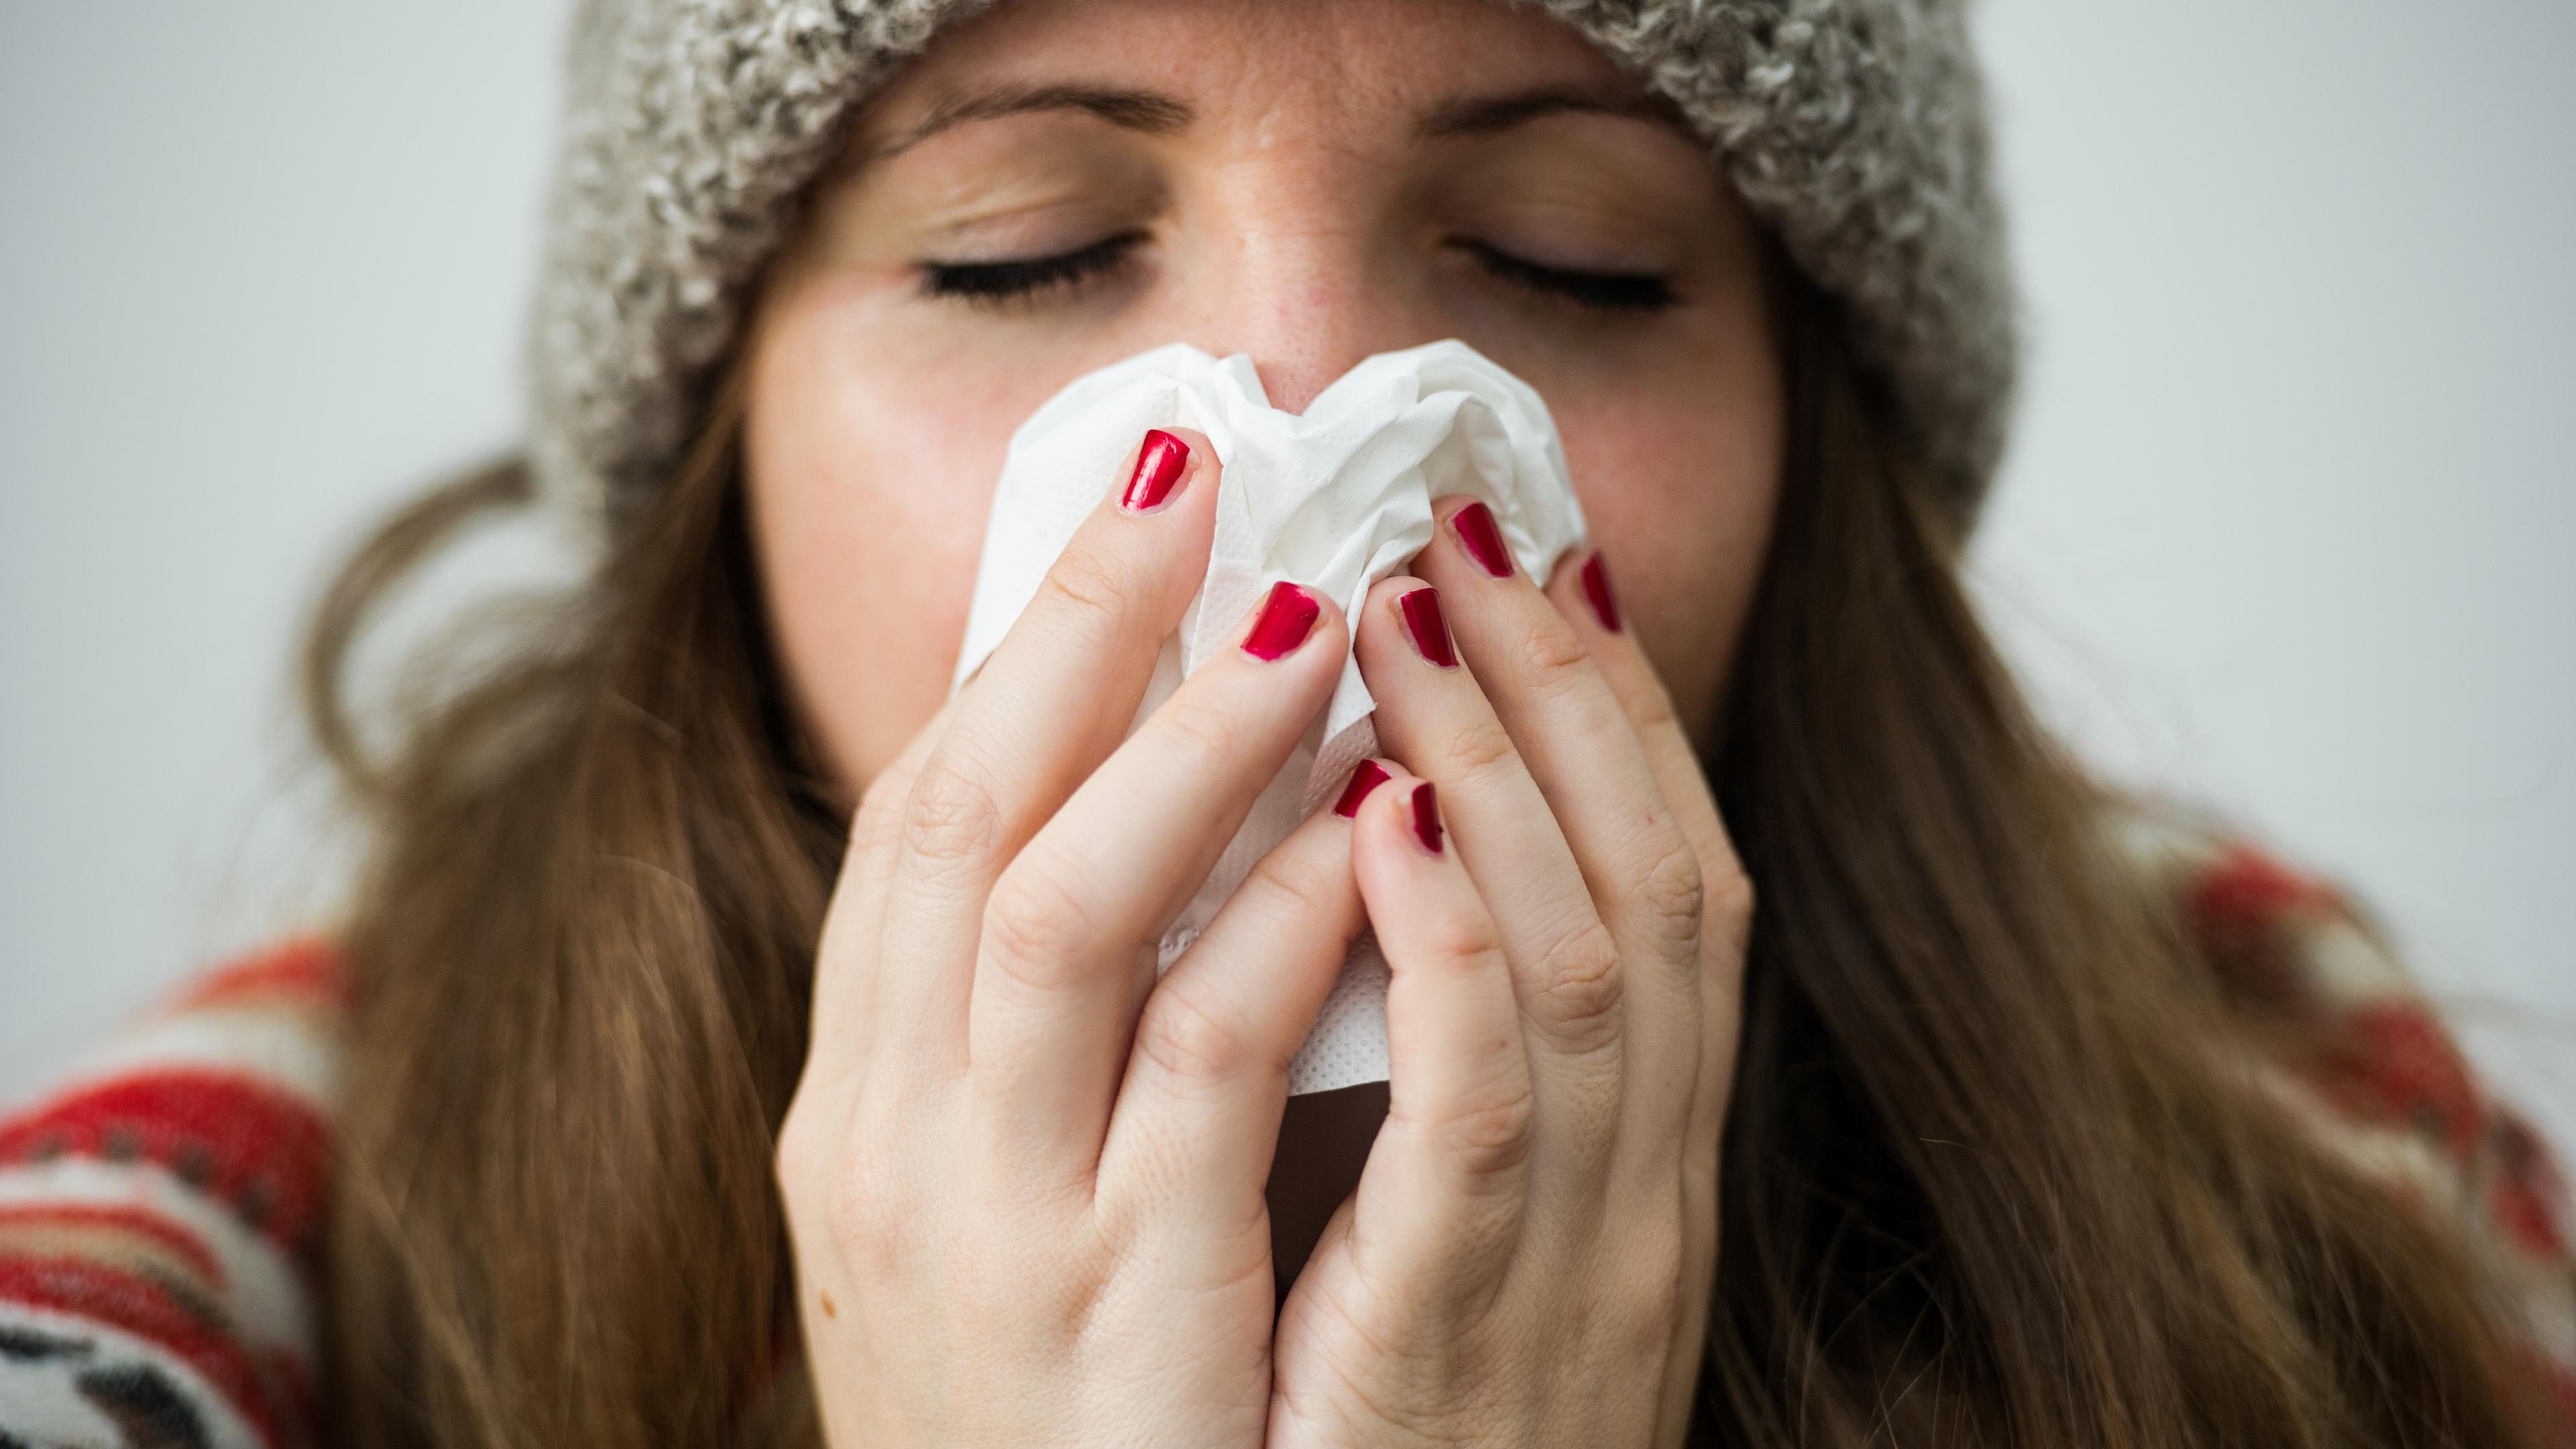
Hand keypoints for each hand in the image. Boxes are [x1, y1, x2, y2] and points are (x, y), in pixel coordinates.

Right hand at [776, 428, 1375, 1448]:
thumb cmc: (1037, 1415)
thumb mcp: (985, 1212)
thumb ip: (1031, 1042)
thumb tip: (1139, 834)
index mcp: (857, 1110)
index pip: (914, 825)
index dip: (1018, 647)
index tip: (1124, 504)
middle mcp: (886, 1147)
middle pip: (959, 822)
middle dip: (1073, 629)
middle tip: (1198, 471)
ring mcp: (990, 1230)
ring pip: (1059, 918)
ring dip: (1185, 747)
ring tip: (1303, 611)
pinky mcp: (1120, 1309)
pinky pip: (1198, 1076)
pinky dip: (1277, 931)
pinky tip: (1360, 832)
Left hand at [1268, 499, 1753, 1448]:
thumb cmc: (1382, 1432)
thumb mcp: (1449, 1232)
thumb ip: (1441, 1065)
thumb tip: (1362, 857)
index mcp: (1635, 1158)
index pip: (1669, 884)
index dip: (1613, 713)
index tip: (1537, 560)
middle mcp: (1646, 1189)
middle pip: (1661, 880)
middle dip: (1569, 687)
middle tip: (1472, 521)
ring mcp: (1583, 1257)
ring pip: (1598, 958)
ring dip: (1506, 764)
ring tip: (1407, 606)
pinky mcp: (1474, 1326)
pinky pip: (1490, 1108)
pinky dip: (1453, 944)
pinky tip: (1387, 815)